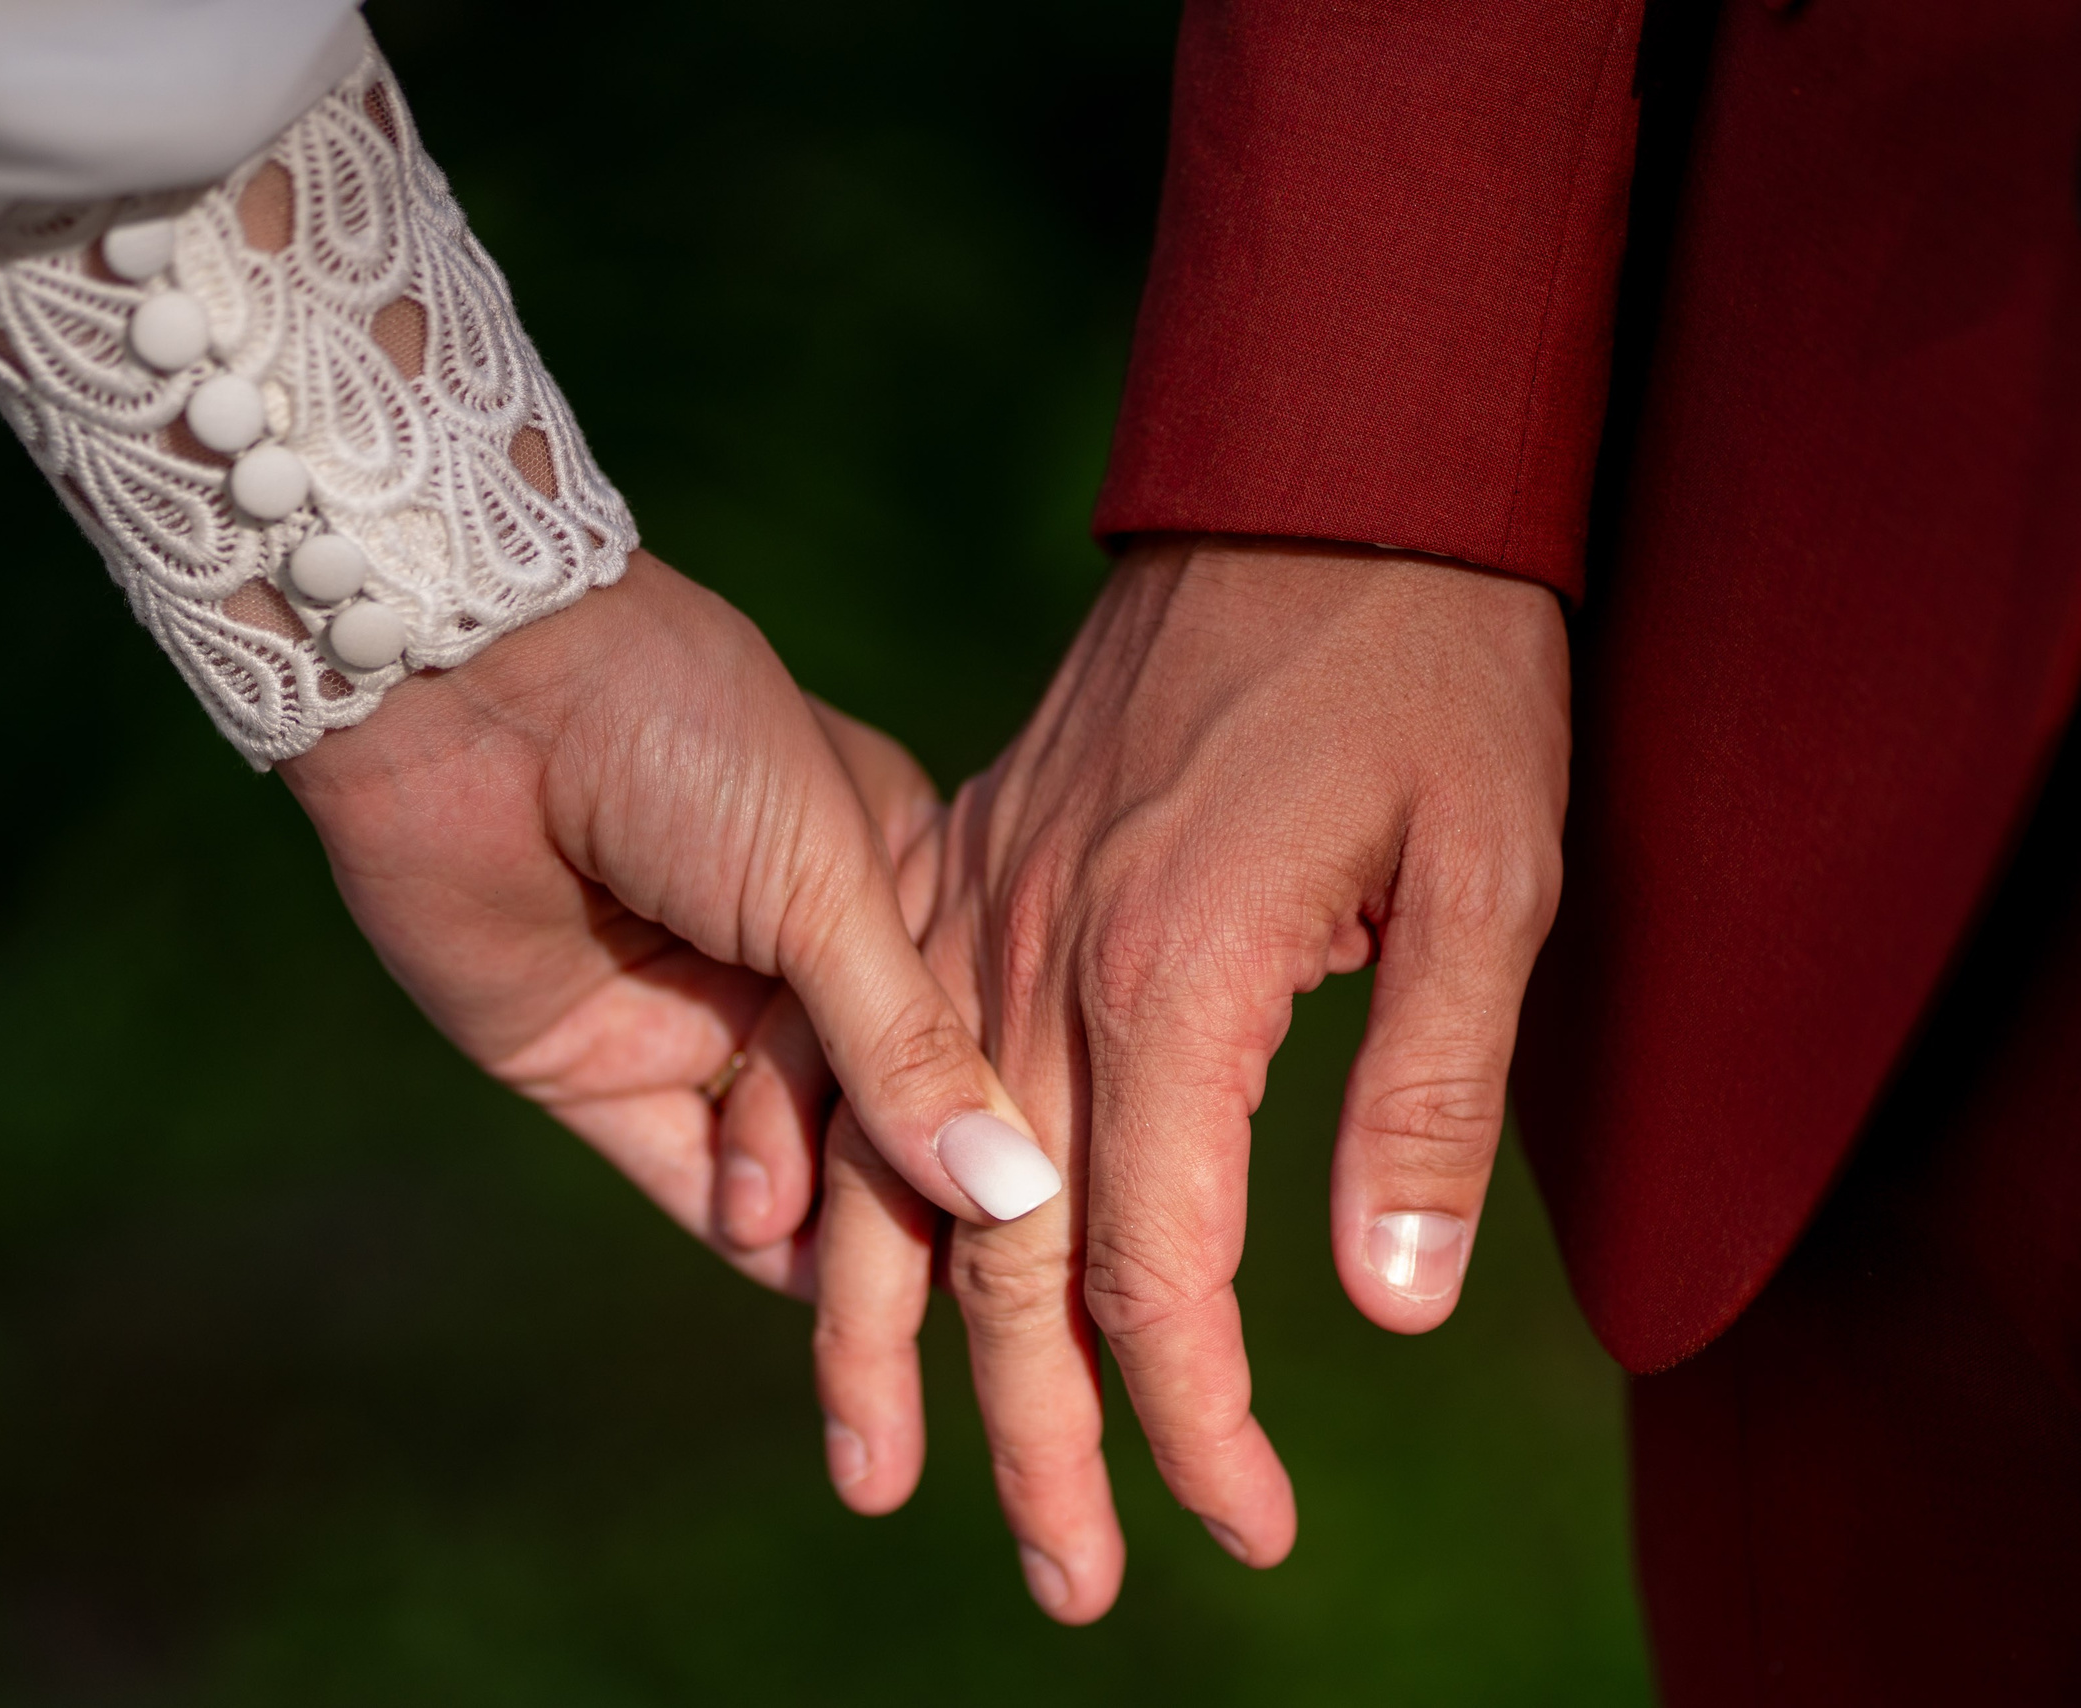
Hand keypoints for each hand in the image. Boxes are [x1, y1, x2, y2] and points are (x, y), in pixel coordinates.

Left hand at [277, 552, 1054, 1290]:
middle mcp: (793, 949)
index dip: (982, 1126)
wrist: (473, 690)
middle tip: (913, 1265)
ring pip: (781, 1148)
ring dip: (809, 1209)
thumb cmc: (680, 739)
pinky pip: (674, 1166)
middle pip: (869, 1104)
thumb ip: (907, 1049)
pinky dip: (731, 1226)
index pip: (952, 1032)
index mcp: (883, 871)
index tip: (1030, 1220)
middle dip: (890, 1188)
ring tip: (820, 1248)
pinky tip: (788, 1276)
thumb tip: (1013, 1192)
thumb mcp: (827, 885)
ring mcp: (688, 1006)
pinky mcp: (586, 1058)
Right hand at [802, 535, 1569, 1618]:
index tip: (1247, 1533)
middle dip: (1038, 1433)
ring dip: (895, 1334)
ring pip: (902, 1160)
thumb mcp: (1493, 873)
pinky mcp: (960, 861)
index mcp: (1167, 970)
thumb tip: (1383, 1309)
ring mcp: (977, 900)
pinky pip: (863, 1047)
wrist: (1319, 478)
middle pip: (999, 1246)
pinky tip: (823, 1252)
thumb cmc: (1432, 671)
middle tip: (1067, 1583)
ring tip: (883, 1474)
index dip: (1196, 1421)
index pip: (1152, 1265)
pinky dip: (838, 1170)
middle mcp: (1037, 952)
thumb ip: (1422, 1093)